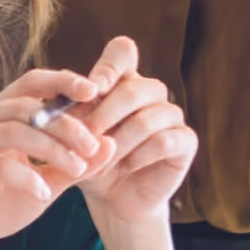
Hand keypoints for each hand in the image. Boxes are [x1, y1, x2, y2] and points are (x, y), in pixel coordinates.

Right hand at [0, 64, 118, 249]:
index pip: (30, 83)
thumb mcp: (47, 183)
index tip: (95, 92)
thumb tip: (110, 144)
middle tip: (93, 145)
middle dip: (65, 124)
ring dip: (52, 150)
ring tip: (77, 169)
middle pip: (26, 106)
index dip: (62, 82)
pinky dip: (27, 178)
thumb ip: (75, 165)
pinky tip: (44, 194)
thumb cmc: (0, 205)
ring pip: (13, 132)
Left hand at [65, 38, 196, 228]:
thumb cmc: (90, 160)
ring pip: (146, 119)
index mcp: (122, 80)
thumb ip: (70, 116)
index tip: (91, 89)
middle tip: (83, 141)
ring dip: (117, 144)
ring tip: (98, 164)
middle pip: (133, 89)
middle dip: (103, 117)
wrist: (112, 198)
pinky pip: (164, 141)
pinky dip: (138, 157)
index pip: (122, 52)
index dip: (108, 66)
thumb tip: (65, 98)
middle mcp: (151, 92)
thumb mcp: (74, 136)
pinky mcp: (185, 141)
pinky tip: (125, 168)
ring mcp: (171, 115)